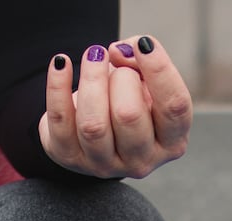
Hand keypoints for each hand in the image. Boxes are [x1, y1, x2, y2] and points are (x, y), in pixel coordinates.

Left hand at [40, 35, 192, 179]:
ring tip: (93, 56)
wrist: (95, 127)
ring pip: (93, 125)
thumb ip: (142, 61)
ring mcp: (104, 165)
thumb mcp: (146, 82)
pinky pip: (60, 119)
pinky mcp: (69, 158)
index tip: (144, 44)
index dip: (160, 70)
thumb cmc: (128, 100)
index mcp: (171, 142)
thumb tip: (118, 53)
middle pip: (129, 115)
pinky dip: (57, 85)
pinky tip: (62, 62)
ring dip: (91, 79)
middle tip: (117, 66)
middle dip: (122, 78)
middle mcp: (141, 161)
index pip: (174, 107)